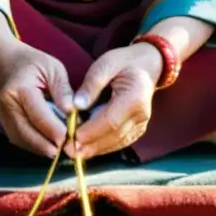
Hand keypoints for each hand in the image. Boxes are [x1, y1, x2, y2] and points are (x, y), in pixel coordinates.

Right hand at [0, 45, 74, 158]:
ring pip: (22, 141)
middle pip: (27, 133)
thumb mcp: (53, 68)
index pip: (38, 115)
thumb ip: (63, 90)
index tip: (71, 138)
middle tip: (68, 151)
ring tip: (62, 151)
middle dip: (48, 146)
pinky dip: (35, 146)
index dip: (54, 130)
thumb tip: (72, 112)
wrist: (5, 62)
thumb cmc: (33, 63)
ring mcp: (3, 117)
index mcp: (20, 89)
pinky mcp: (4, 124)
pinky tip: (50, 146)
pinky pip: (20, 140)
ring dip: (42, 149)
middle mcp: (8, 106)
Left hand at [68, 43, 163, 159]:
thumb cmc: (123, 62)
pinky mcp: (138, 129)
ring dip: (95, 150)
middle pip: (114, 135)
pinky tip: (87, 149)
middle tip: (68, 150)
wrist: (146, 66)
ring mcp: (141, 124)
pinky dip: (103, 147)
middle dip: (89, 145)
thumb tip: (76, 105)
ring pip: (116, 143)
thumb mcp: (105, 64)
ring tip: (74, 153)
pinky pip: (120, 142)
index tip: (71, 137)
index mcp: (135, 97)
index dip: (91, 131)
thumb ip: (91, 84)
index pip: (111, 120)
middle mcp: (141, 115)